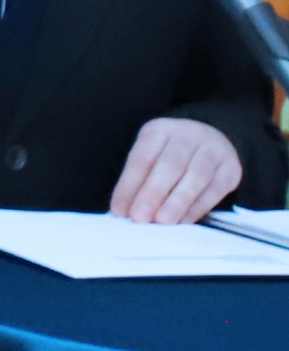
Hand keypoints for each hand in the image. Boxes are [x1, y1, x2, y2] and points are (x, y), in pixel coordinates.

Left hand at [108, 117, 242, 224]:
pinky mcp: (231, 168)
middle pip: (170, 165)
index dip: (129, 185)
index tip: (119, 210)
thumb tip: (124, 210)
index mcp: (160, 130)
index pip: (142, 158)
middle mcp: (188, 135)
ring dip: (178, 202)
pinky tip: (184, 220)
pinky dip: (198, 207)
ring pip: (196, 176)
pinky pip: (215, 189)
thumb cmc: (171, 153)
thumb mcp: (151, 155)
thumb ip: (138, 180)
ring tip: (162, 221)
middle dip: (152, 193)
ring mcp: (213, 150)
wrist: (212, 140)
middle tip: (140, 217)